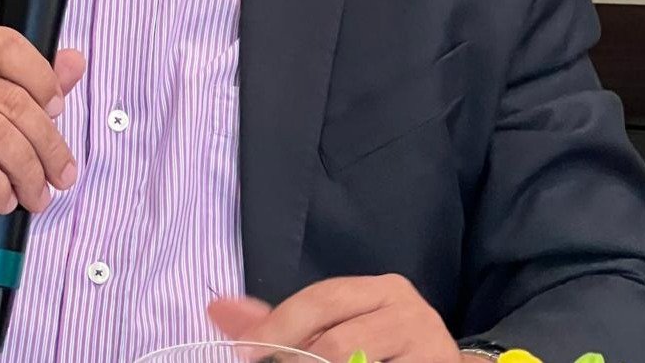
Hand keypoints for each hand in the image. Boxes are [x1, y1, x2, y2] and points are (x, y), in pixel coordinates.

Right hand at [0, 28, 84, 335]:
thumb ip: (31, 92)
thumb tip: (74, 61)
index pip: (3, 44)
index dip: (39, 74)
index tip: (58, 110)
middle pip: (8, 98)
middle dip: (46, 142)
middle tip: (61, 175)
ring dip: (27, 170)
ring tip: (36, 195)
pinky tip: (3, 201)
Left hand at [209, 275, 461, 362]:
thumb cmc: (384, 347)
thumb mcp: (339, 325)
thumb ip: (284, 321)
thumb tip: (218, 310)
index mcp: (382, 289)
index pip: (322, 299)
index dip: (280, 324)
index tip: (245, 350)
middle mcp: (407, 311)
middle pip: (338, 339)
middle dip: (297, 358)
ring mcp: (426, 347)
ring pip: (355, 362)